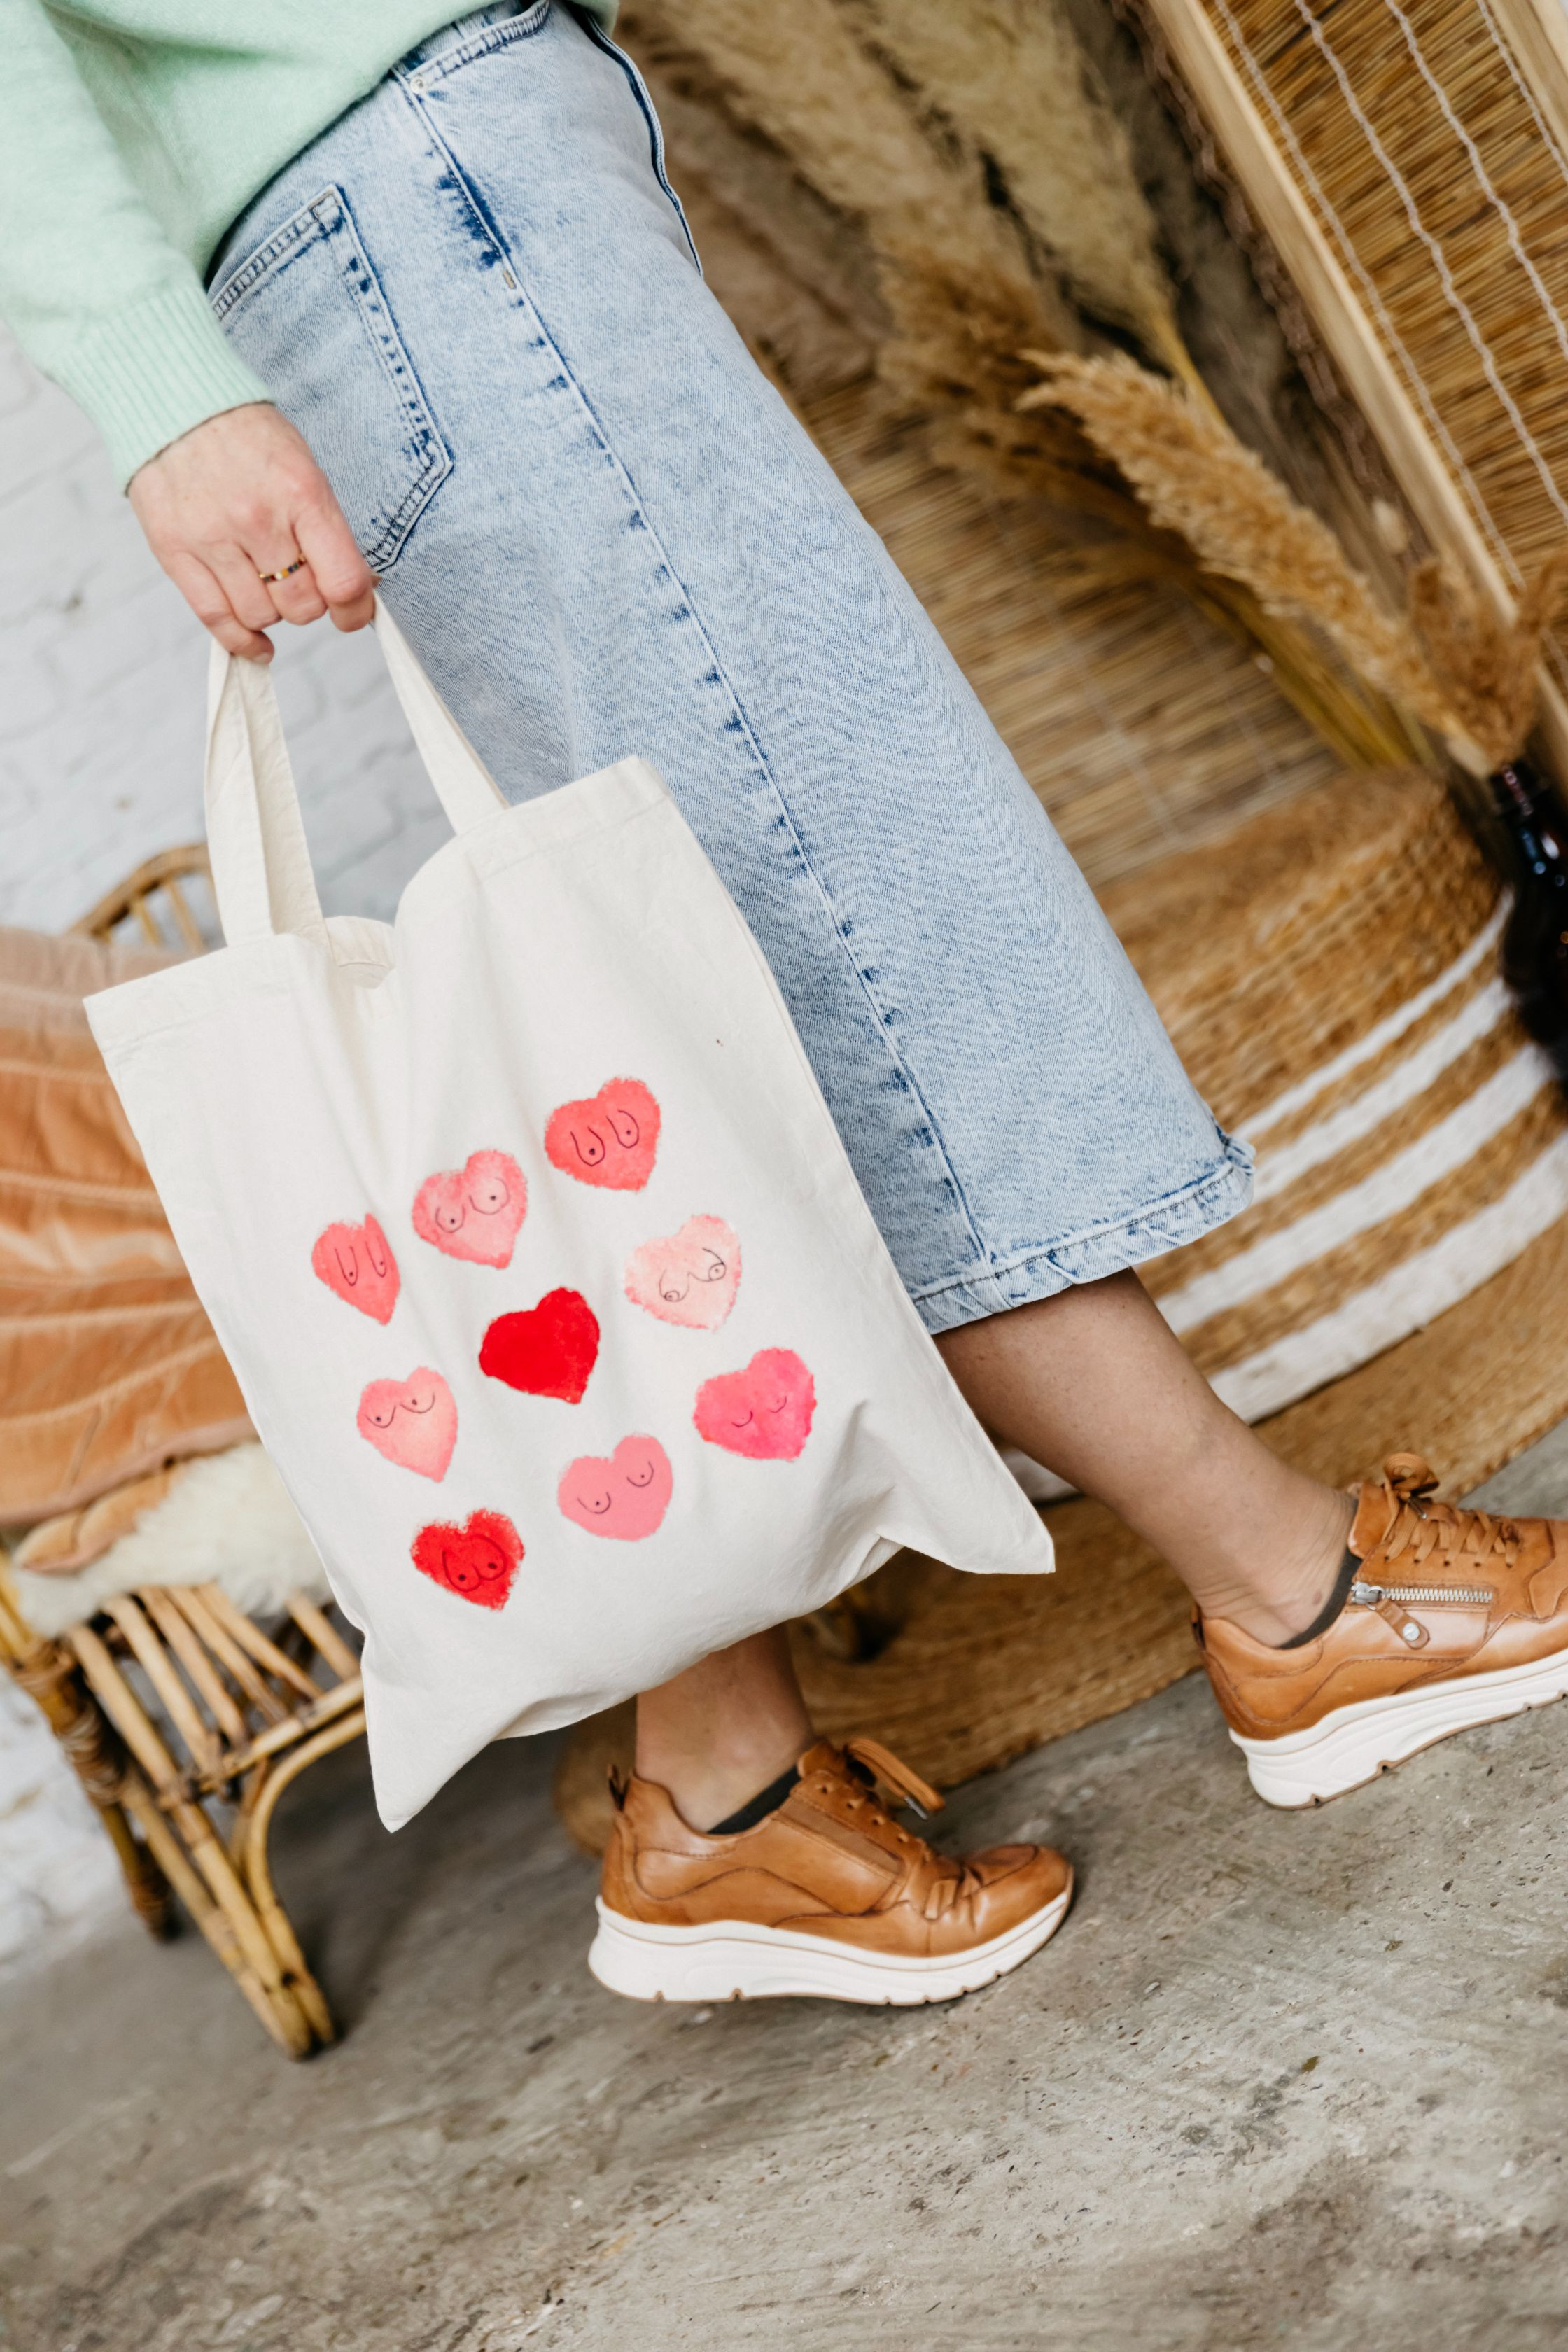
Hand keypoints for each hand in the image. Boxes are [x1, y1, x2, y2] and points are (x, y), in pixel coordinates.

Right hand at [127, 403, 376, 661]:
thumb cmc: (249, 441)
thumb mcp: (304, 470)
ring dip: (273, 613)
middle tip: (299, 582)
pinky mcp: (174, 551)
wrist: (176, 404)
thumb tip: (362, 591)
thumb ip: (329, 531)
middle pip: (303, 606)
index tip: (353, 613)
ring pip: (262, 617)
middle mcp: (257, 518)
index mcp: (301, 494)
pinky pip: (215, 619)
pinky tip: (257, 642)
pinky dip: (242, 641)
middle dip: (310, 604)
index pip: (344, 581)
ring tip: (267, 586)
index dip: (356, 610)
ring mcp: (212, 537)